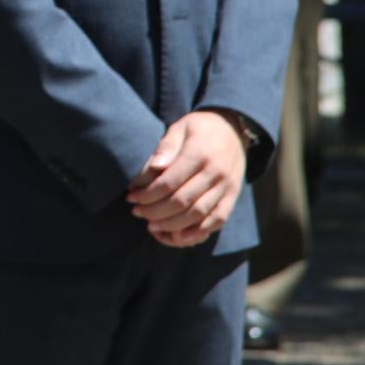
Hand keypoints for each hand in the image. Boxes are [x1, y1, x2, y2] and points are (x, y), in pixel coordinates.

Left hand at [126, 110, 249, 247]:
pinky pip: (217, 220)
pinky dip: (198, 232)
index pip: (169, 182)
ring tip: (151, 225)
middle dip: (155, 211)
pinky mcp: (233, 197)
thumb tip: (154, 167)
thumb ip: (166, 147)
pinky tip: (178, 237)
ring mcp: (227, 187)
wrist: (233, 127)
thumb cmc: (199, 128)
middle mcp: (216, 173)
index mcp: (199, 153)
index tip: (131, 198)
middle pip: (182, 201)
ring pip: (198, 215)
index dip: (147, 194)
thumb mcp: (180, 127)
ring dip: (172, 225)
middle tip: (137, 212)